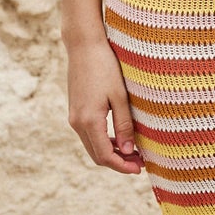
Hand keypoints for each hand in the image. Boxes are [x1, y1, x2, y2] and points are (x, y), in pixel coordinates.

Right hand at [65, 36, 142, 174]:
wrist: (84, 46)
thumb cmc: (105, 67)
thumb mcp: (120, 97)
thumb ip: (124, 125)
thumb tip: (129, 151)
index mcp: (89, 120)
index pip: (105, 156)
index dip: (122, 166)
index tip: (139, 169)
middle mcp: (77, 122)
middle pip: (97, 155)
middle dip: (118, 163)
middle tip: (140, 163)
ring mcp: (74, 117)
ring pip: (92, 146)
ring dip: (111, 153)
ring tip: (134, 152)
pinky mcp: (75, 111)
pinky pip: (89, 135)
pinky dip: (104, 142)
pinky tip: (121, 138)